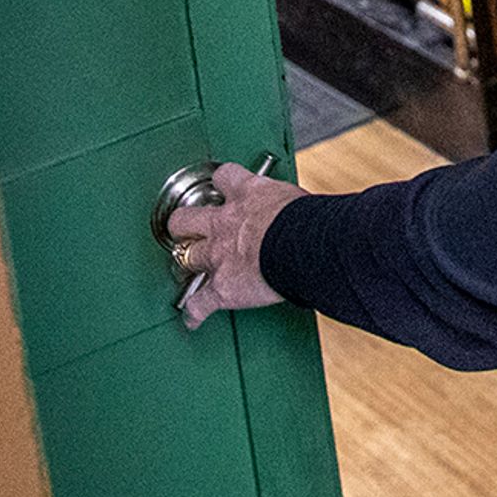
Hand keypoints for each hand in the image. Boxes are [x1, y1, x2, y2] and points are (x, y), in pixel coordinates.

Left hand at [166, 161, 300, 327]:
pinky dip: (194, 312)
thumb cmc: (312, 221)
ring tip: (188, 266)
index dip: (221, 182)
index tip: (222, 186)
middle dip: (184, 225)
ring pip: (186, 256)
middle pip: (186, 218)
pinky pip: (198, 303)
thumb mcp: (295, 199)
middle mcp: (225, 222)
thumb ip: (284, 205)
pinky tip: (192, 319)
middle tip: (188, 228)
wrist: (307, 246)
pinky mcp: (222, 287)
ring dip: (187, 261)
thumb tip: (299, 212)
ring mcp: (219, 256)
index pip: (224, 177)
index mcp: (248, 193)